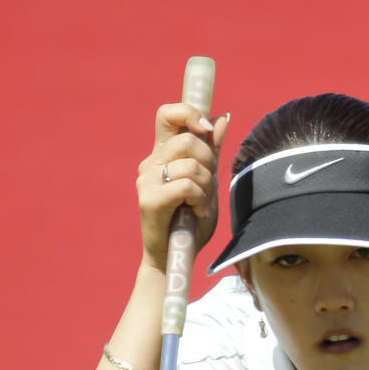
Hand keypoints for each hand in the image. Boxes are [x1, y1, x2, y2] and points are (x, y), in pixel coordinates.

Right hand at [136, 103, 229, 270]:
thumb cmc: (190, 222)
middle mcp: (151, 163)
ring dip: (206, 186)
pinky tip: (197, 212)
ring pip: (190, 165)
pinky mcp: (149, 200)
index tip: (205, 128)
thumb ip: (211, 151)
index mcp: (162, 154)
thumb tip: (222, 118)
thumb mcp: (207, 183)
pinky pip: (186, 186)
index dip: (188, 112)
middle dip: (209, 161)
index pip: (167, 114)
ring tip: (200, 203)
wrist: (174, 257)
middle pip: (188, 140)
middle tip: (208, 185)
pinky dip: (200, 199)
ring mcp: (147, 181)